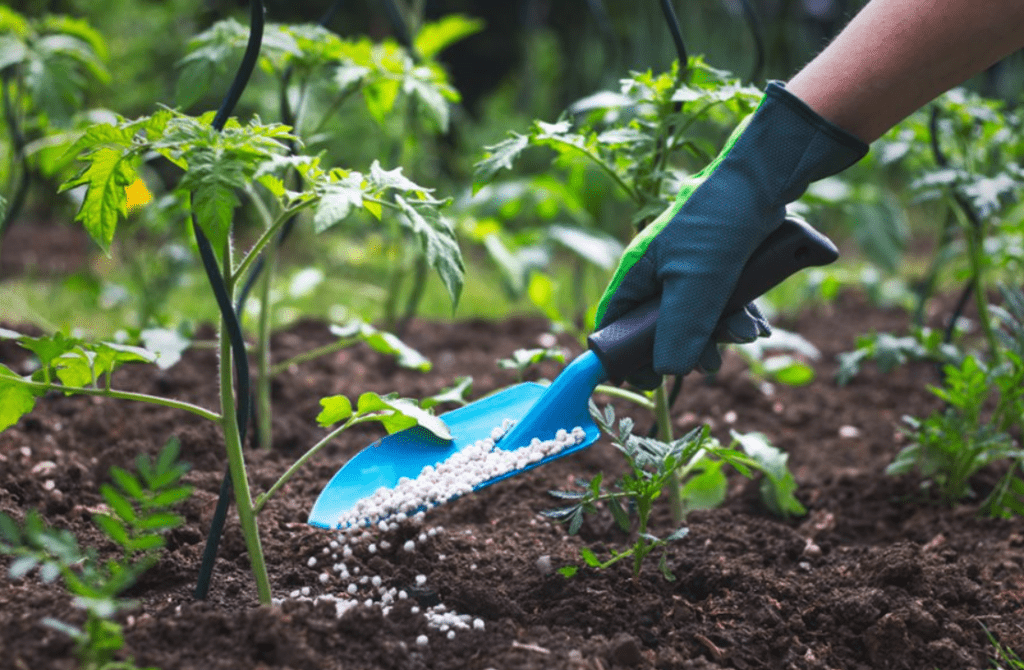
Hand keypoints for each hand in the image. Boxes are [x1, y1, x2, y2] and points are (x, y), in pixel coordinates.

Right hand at [596, 82, 866, 388]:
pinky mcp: (720, 266)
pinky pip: (723, 304)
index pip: (614, 324)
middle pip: (660, 329)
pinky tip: (758, 326)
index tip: (648, 380)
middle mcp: (659, 273)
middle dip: (689, 347)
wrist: (765, 179)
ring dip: (722, 333)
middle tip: (711, 361)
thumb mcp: (697, 282)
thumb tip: (667, 371)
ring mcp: (690, 270)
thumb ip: (680, 329)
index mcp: (638, 273)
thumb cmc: (718, 222)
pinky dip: (739, 318)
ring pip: (697, 319)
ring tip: (747, 334)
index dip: (625, 355)